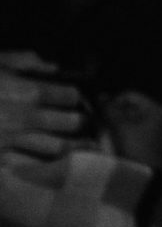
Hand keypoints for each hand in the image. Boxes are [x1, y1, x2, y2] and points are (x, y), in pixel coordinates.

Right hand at [0, 50, 84, 169]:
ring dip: (73, 148)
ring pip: (54, 149)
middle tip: (87, 124)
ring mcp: (10, 142)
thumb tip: (52, 66)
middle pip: (69, 123)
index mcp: (25, 92)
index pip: (67, 95)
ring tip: (86, 148)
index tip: (76, 98)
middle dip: (81, 123)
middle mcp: (23, 119)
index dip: (74, 96)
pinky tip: (53, 166)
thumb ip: (23, 61)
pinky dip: (42, 165)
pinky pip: (28, 166)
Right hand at [101, 91, 161, 168]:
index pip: (128, 96)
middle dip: (112, 115)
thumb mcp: (121, 127)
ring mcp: (152, 130)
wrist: (148, 178)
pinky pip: (128, 132)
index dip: (112, 102)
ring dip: (113, 126)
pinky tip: (111, 143)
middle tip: (99, 125)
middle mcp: (156, 117)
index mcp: (155, 109)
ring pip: (126, 121)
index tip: (99, 113)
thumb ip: (110, 110)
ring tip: (105, 136)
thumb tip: (100, 96)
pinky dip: (118, 134)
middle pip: (127, 108)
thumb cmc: (137, 149)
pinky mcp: (146, 142)